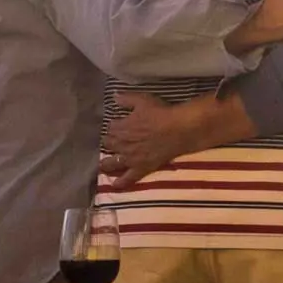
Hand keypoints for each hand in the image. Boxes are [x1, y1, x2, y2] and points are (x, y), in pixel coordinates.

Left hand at [99, 93, 246, 187]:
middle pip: (109, 145)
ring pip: (112, 163)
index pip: (110, 128)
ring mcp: (130, 158)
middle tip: (111, 142)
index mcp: (119, 127)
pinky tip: (114, 185)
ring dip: (106, 164)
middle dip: (109, 143)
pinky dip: (120, 183)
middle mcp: (121, 144)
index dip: (114, 126)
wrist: (179, 129)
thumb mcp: (142, 100)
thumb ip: (126, 99)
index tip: (117, 125)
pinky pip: (128, 178)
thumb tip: (114, 97)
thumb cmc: (161, 113)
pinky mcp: (141, 168)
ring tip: (103, 165)